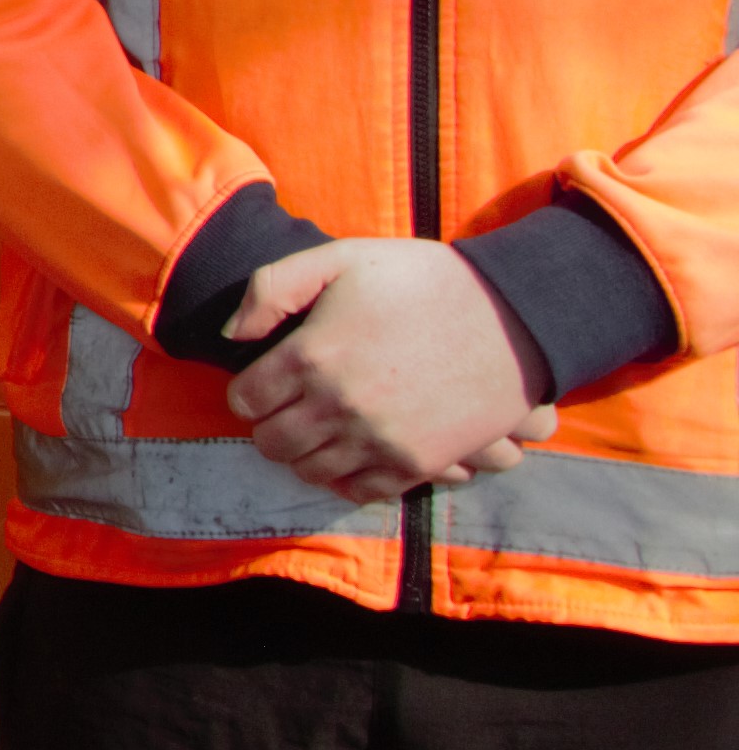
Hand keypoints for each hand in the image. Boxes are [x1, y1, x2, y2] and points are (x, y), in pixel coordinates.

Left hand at [227, 243, 556, 498]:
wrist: (515, 314)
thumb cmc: (424, 280)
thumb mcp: (340, 258)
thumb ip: (271, 288)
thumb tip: (232, 335)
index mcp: (312, 355)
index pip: (244, 401)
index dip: (248, 391)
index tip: (264, 383)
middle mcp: (339, 405)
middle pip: (271, 443)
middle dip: (270, 426)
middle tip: (287, 410)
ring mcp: (380, 440)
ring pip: (309, 470)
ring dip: (304, 453)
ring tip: (318, 430)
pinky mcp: (418, 462)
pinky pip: (359, 491)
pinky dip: (345, 477)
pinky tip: (350, 453)